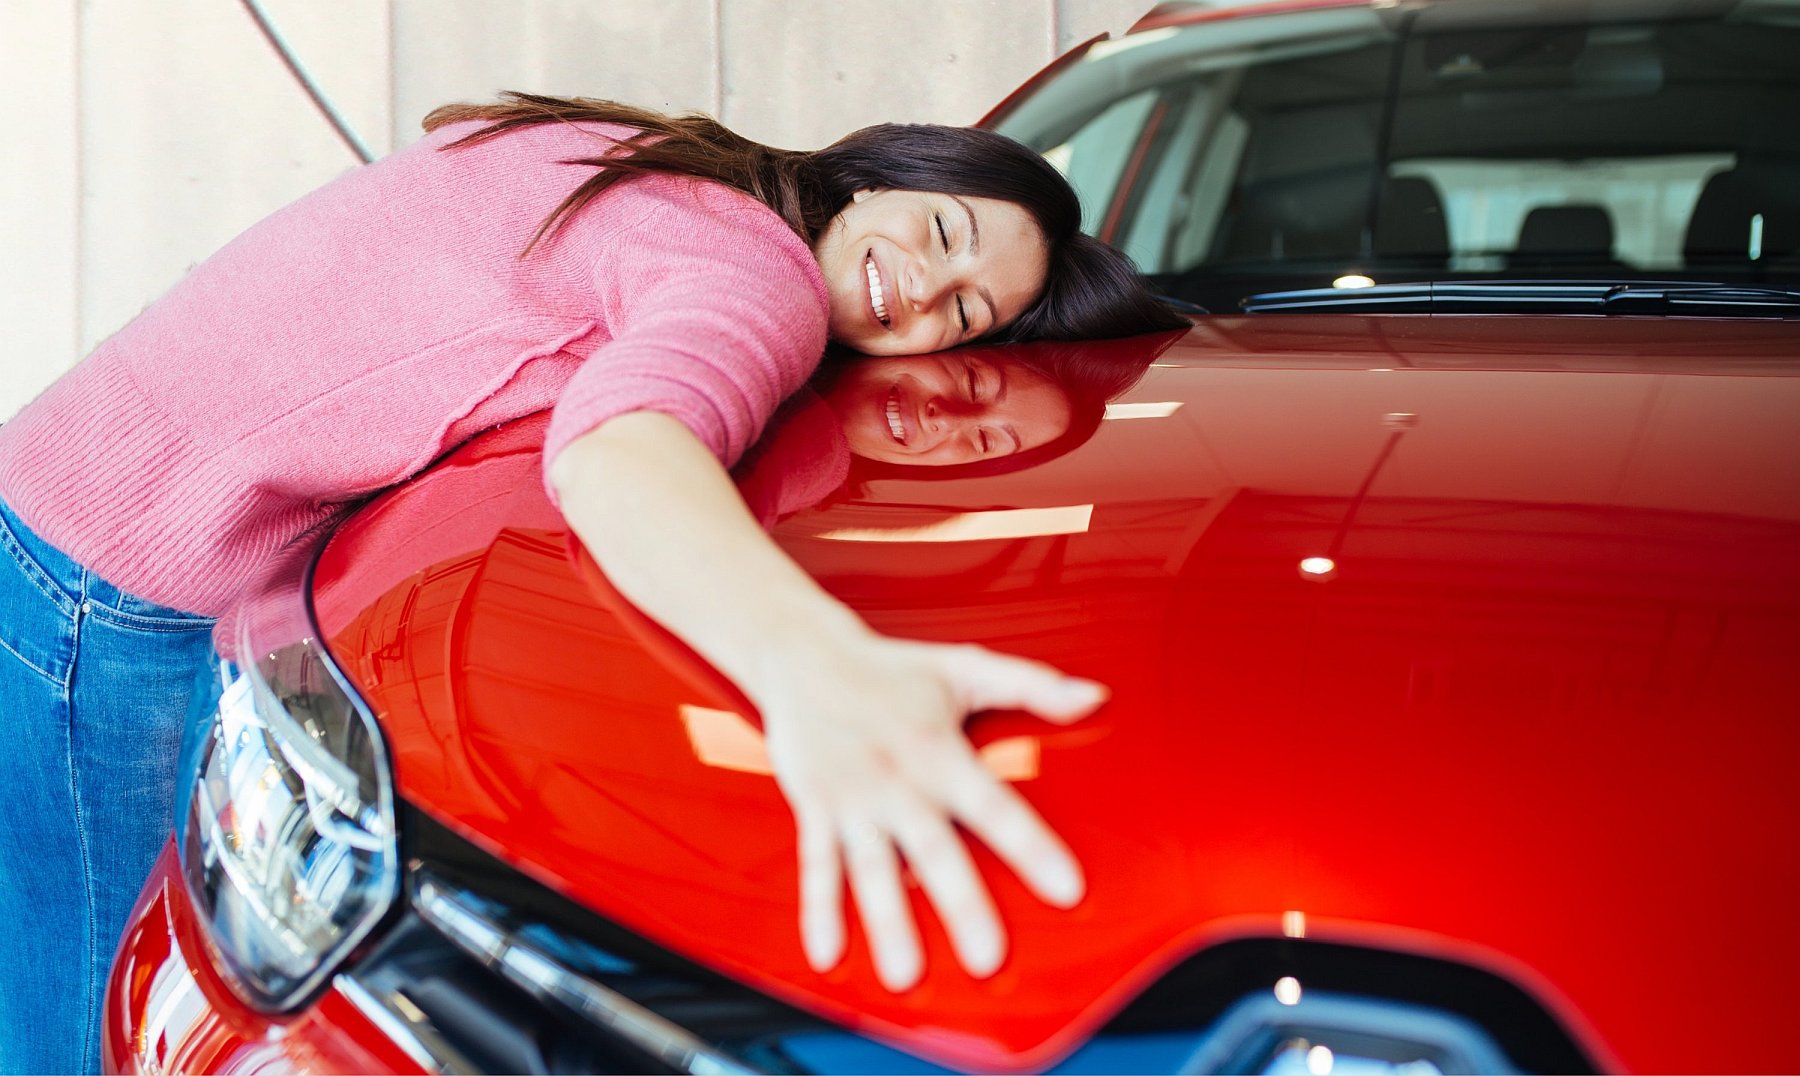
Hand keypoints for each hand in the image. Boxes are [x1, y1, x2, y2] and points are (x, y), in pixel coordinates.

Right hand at [757, 632, 1104, 990]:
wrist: (803, 655)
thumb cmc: (893, 669)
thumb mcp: (965, 669)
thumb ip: (1032, 686)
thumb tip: (1094, 696)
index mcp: (939, 750)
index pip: (994, 805)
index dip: (1031, 847)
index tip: (1067, 889)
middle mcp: (897, 780)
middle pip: (935, 851)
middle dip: (961, 905)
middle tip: (987, 958)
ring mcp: (853, 800)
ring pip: (873, 869)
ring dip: (889, 923)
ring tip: (905, 974)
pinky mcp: (815, 809)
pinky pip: (816, 865)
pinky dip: (819, 910)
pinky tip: (829, 954)